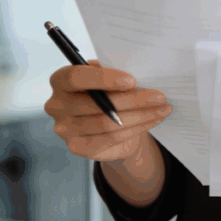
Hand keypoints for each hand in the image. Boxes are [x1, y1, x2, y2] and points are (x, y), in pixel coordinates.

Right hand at [45, 59, 172, 163]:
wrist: (110, 123)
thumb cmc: (109, 92)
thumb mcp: (110, 77)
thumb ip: (114, 74)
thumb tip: (139, 73)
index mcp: (61, 80)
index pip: (76, 77)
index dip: (104, 78)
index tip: (132, 80)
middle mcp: (57, 105)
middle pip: (97, 103)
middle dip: (133, 99)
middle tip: (159, 96)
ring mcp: (65, 129)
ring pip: (107, 123)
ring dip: (140, 115)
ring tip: (163, 108)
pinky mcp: (77, 147)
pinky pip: (110, 139)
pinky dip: (136, 128)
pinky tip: (154, 120)